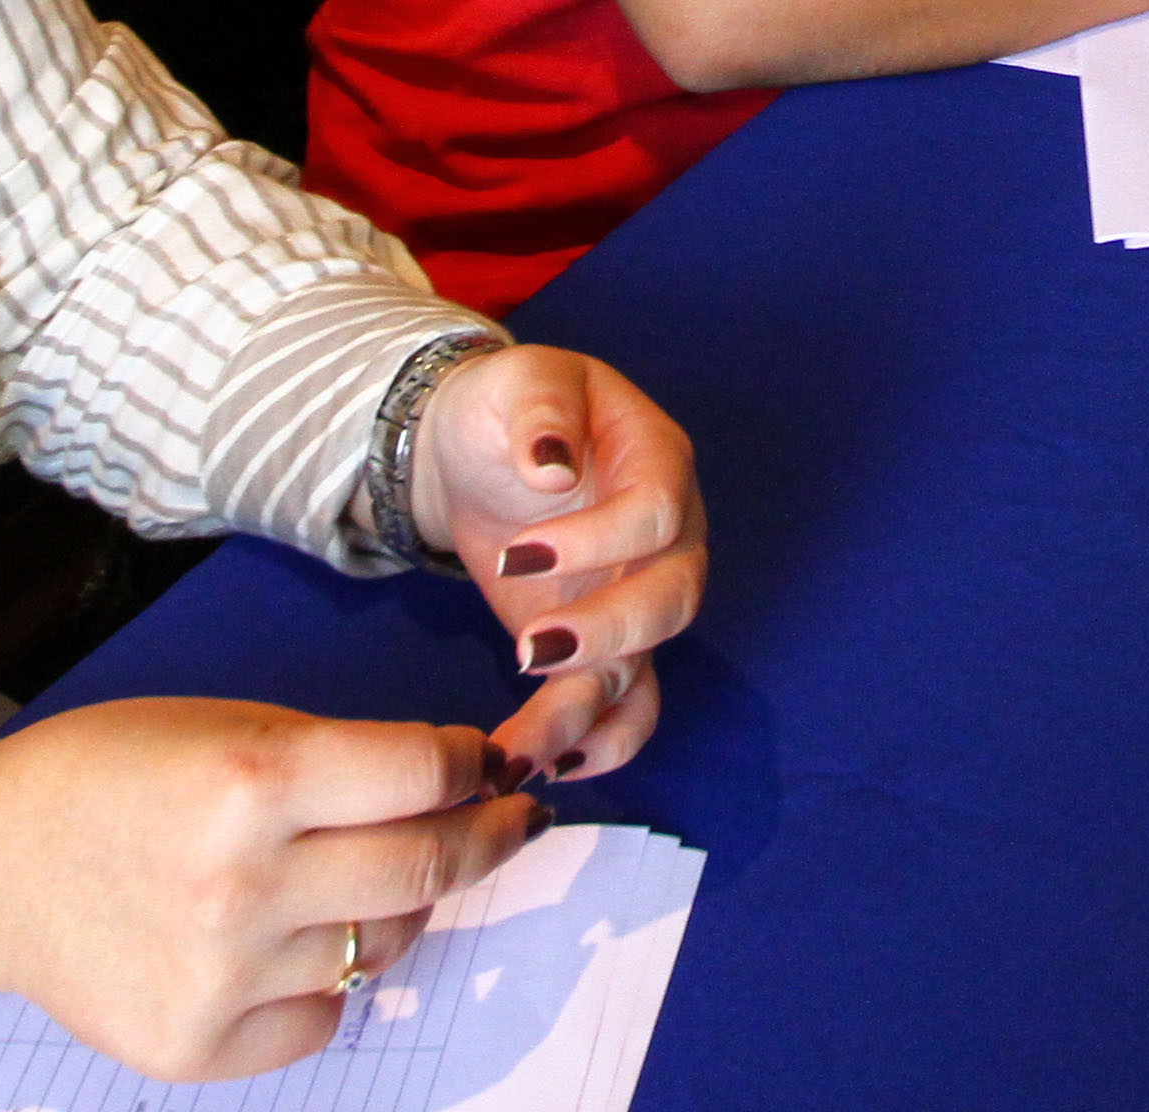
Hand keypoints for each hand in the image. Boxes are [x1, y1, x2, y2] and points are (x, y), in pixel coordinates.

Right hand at [0, 697, 533, 1082]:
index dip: (468, 763)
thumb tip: (457, 784)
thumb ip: (337, 761)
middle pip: (429, 867)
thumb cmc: (108, 779)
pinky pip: (324, 1015)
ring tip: (351, 876)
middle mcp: (244, 884)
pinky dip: (327, 979)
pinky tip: (285, 942)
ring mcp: (223, 976)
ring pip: (384, 945)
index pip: (423, 771)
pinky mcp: (201, 1046)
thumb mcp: (223, 728)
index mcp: (250, 781)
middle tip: (506, 820)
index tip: (482, 764)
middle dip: (488, 836)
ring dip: (393, 907)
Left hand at [401, 347, 704, 773]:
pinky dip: (598, 742)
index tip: (517, 555)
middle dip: (606, 633)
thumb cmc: (506, 405)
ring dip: (588, 712)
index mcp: (657, 460)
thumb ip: (540, 411)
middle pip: (671, 599)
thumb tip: (551, 468)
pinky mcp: (603, 644)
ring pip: (645, 666)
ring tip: (519, 749)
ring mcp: (639, 596)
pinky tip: (545, 767)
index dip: (598, 541)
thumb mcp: (517, 380)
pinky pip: (626, 704)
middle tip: (527, 649)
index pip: (656, 512)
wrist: (477, 448)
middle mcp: (667, 537)